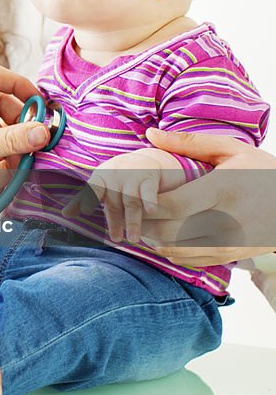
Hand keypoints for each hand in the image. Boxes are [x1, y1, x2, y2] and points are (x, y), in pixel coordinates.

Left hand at [64, 149, 181, 242]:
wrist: (142, 160)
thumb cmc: (115, 178)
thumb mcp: (99, 185)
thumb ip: (84, 199)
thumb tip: (64, 214)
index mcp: (100, 178)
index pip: (93, 189)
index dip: (89, 198)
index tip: (85, 210)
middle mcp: (115, 176)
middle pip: (114, 203)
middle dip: (115, 222)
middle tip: (116, 240)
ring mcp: (132, 177)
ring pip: (131, 202)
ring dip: (133, 221)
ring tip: (133, 239)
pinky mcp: (149, 178)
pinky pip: (149, 192)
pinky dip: (150, 201)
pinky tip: (151, 211)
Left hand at [138, 129, 275, 265]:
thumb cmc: (261, 170)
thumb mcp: (231, 149)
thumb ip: (189, 142)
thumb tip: (150, 135)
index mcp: (224, 189)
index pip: (174, 205)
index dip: (147, 204)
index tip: (136, 195)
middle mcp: (228, 220)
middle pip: (170, 232)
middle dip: (144, 224)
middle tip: (132, 211)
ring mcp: (231, 242)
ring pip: (177, 251)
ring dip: (154, 239)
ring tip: (146, 223)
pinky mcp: (232, 255)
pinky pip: (191, 260)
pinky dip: (171, 251)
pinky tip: (166, 235)